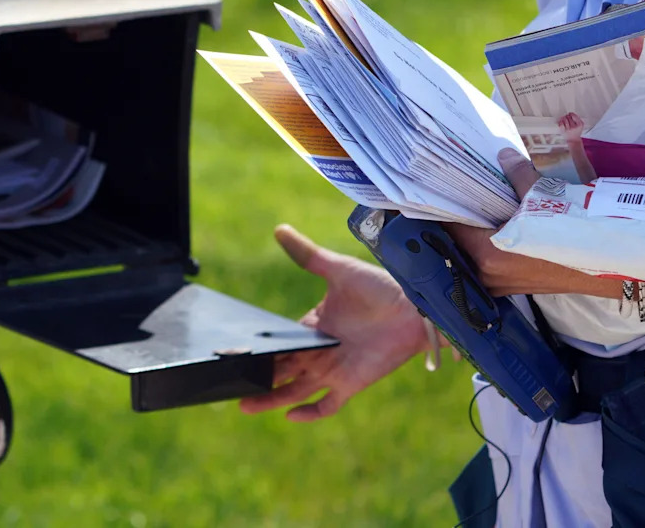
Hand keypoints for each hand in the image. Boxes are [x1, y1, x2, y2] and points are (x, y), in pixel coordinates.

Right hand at [239, 225, 427, 421]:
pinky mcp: (350, 384)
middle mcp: (319, 351)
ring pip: (294, 391)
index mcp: (312, 327)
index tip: (231, 351)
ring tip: (244, 405)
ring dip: (271, 399)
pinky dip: (309, 413)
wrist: (415, 306)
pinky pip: (326, 405)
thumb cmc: (379, 285)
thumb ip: (307, 254)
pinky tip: (290, 415)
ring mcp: (333, 370)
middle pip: (280, 370)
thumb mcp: (338, 269)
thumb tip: (279, 229)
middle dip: (256, 377)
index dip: (257, 348)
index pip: (278, 342)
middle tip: (228, 382)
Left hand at [448, 149, 588, 295]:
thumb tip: (503, 155)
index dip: (448, 205)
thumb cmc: (574, 231)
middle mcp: (489, 275)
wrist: (613, 261)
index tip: (445, 187)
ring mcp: (504, 285)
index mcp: (487, 254)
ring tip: (482, 205)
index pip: (452, 227)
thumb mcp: (542, 196)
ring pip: (478, 254)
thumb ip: (517, 175)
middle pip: (462, 243)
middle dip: (464, 218)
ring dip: (479, 233)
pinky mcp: (519, 287)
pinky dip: (494, 244)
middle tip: (463, 191)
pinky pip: (494, 263)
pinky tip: (501, 223)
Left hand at [556, 112, 584, 142]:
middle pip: (568, 117)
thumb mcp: (581, 125)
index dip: (571, 114)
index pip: (574, 116)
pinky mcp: (564, 131)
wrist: (574, 139)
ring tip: (564, 119)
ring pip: (564, 119)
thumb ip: (578, 118)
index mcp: (580, 124)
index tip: (570, 114)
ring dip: (563, 118)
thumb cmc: (577, 131)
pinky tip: (561, 122)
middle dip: (567, 116)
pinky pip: (561, 124)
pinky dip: (560, 122)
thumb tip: (571, 113)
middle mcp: (574, 127)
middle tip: (567, 117)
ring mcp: (568, 129)